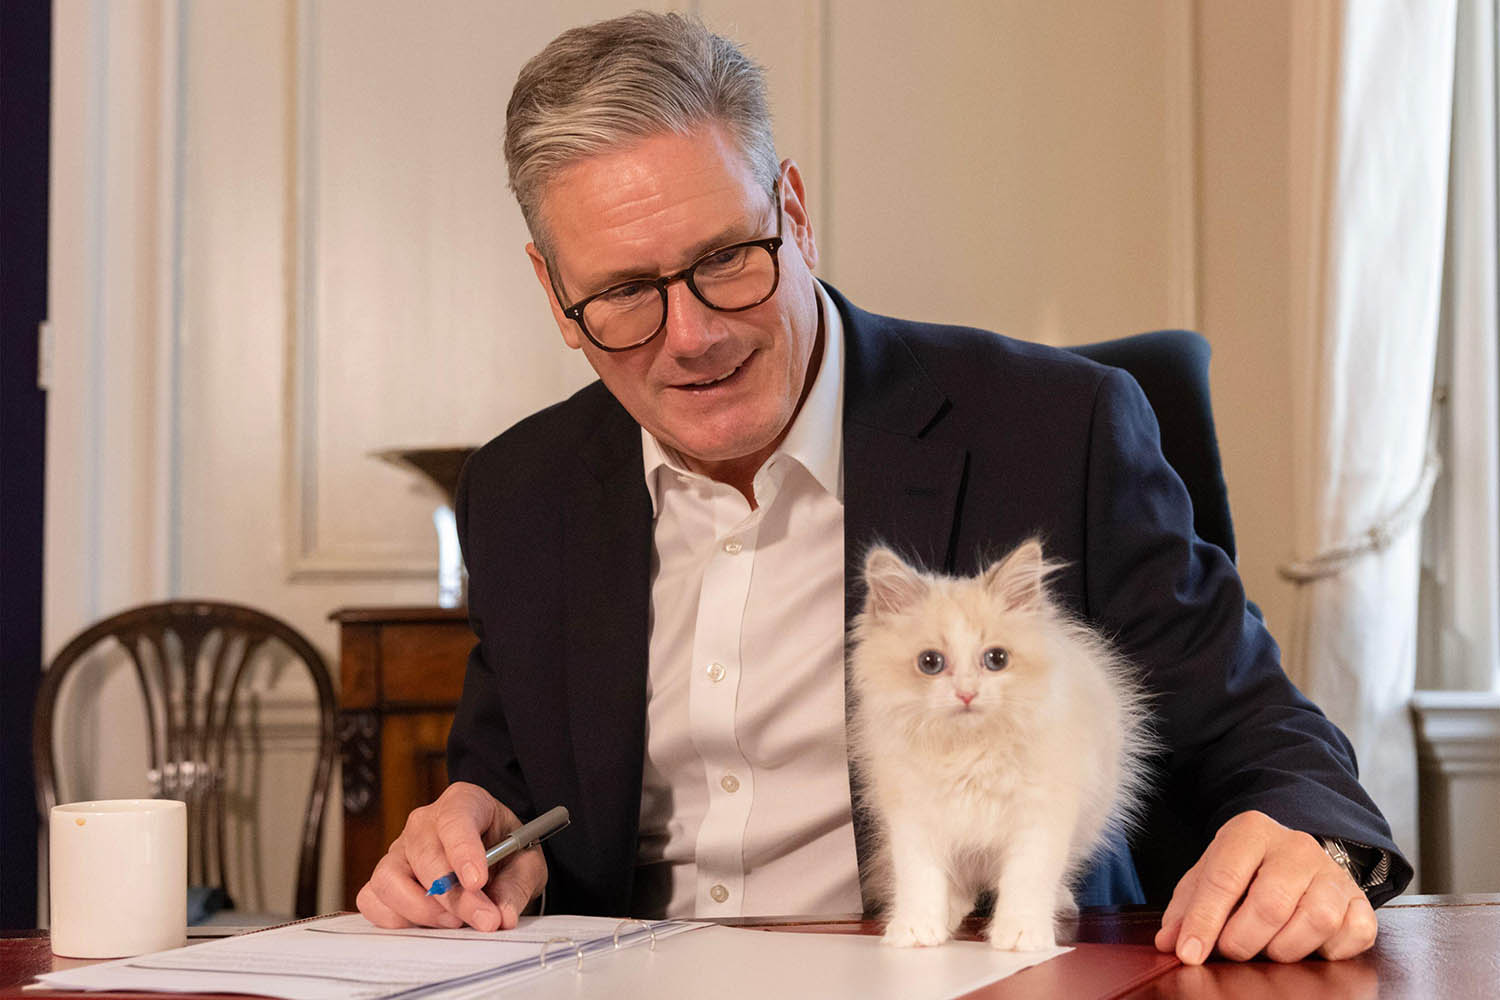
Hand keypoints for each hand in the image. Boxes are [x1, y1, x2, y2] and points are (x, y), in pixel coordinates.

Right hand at [356, 781, 547, 931]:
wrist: (493, 861)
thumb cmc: (507, 854)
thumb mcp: (526, 864)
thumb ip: (515, 887)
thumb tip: (503, 916)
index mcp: (464, 802)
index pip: (455, 819)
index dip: (463, 851)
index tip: (477, 882)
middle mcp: (424, 822)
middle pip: (424, 855)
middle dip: (453, 896)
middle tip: (484, 919)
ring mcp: (399, 850)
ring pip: (388, 878)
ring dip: (421, 909)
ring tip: (455, 922)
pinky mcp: (384, 880)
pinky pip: (372, 900)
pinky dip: (395, 919)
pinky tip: (427, 924)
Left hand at [1154, 810, 1377, 963]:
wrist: (1293, 855)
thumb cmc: (1244, 871)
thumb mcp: (1208, 877)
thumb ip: (1186, 908)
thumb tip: (1169, 943)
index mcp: (1251, 831)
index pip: (1224, 878)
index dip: (1204, 921)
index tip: (1189, 954)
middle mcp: (1296, 846)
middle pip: (1271, 903)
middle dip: (1243, 940)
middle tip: (1231, 950)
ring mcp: (1333, 872)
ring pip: (1316, 920)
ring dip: (1285, 948)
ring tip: (1268, 948)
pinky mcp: (1360, 900)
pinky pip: (1353, 934)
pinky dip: (1329, 951)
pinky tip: (1308, 947)